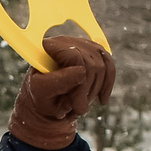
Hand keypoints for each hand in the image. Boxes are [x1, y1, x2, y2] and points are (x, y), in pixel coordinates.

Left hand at [9, 36, 116, 150]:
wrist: (46, 102)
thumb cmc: (41, 96)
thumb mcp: (42, 92)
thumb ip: (58, 82)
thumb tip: (81, 72)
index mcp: (49, 47)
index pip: (75, 57)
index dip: (80, 82)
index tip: (77, 104)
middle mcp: (67, 41)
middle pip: (91, 63)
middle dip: (86, 91)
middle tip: (77, 109)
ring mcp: (83, 45)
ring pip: (102, 66)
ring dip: (94, 91)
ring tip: (81, 105)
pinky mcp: (95, 53)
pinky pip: (109, 67)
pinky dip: (107, 85)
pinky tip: (102, 100)